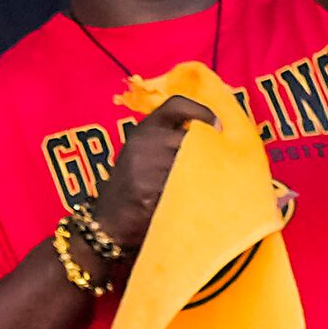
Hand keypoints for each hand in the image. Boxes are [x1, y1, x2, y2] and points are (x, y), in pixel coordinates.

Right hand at [93, 96, 215, 254]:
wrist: (107, 223)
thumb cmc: (131, 187)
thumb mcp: (142, 154)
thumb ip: (167, 140)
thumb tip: (212, 133)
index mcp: (143, 129)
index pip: (176, 105)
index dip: (202, 112)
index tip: (219, 127)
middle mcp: (143, 143)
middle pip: (190, 137)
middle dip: (207, 151)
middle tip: (219, 164)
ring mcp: (145, 168)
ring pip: (191, 164)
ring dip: (203, 174)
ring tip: (207, 185)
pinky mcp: (149, 193)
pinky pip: (184, 189)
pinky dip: (194, 194)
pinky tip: (195, 201)